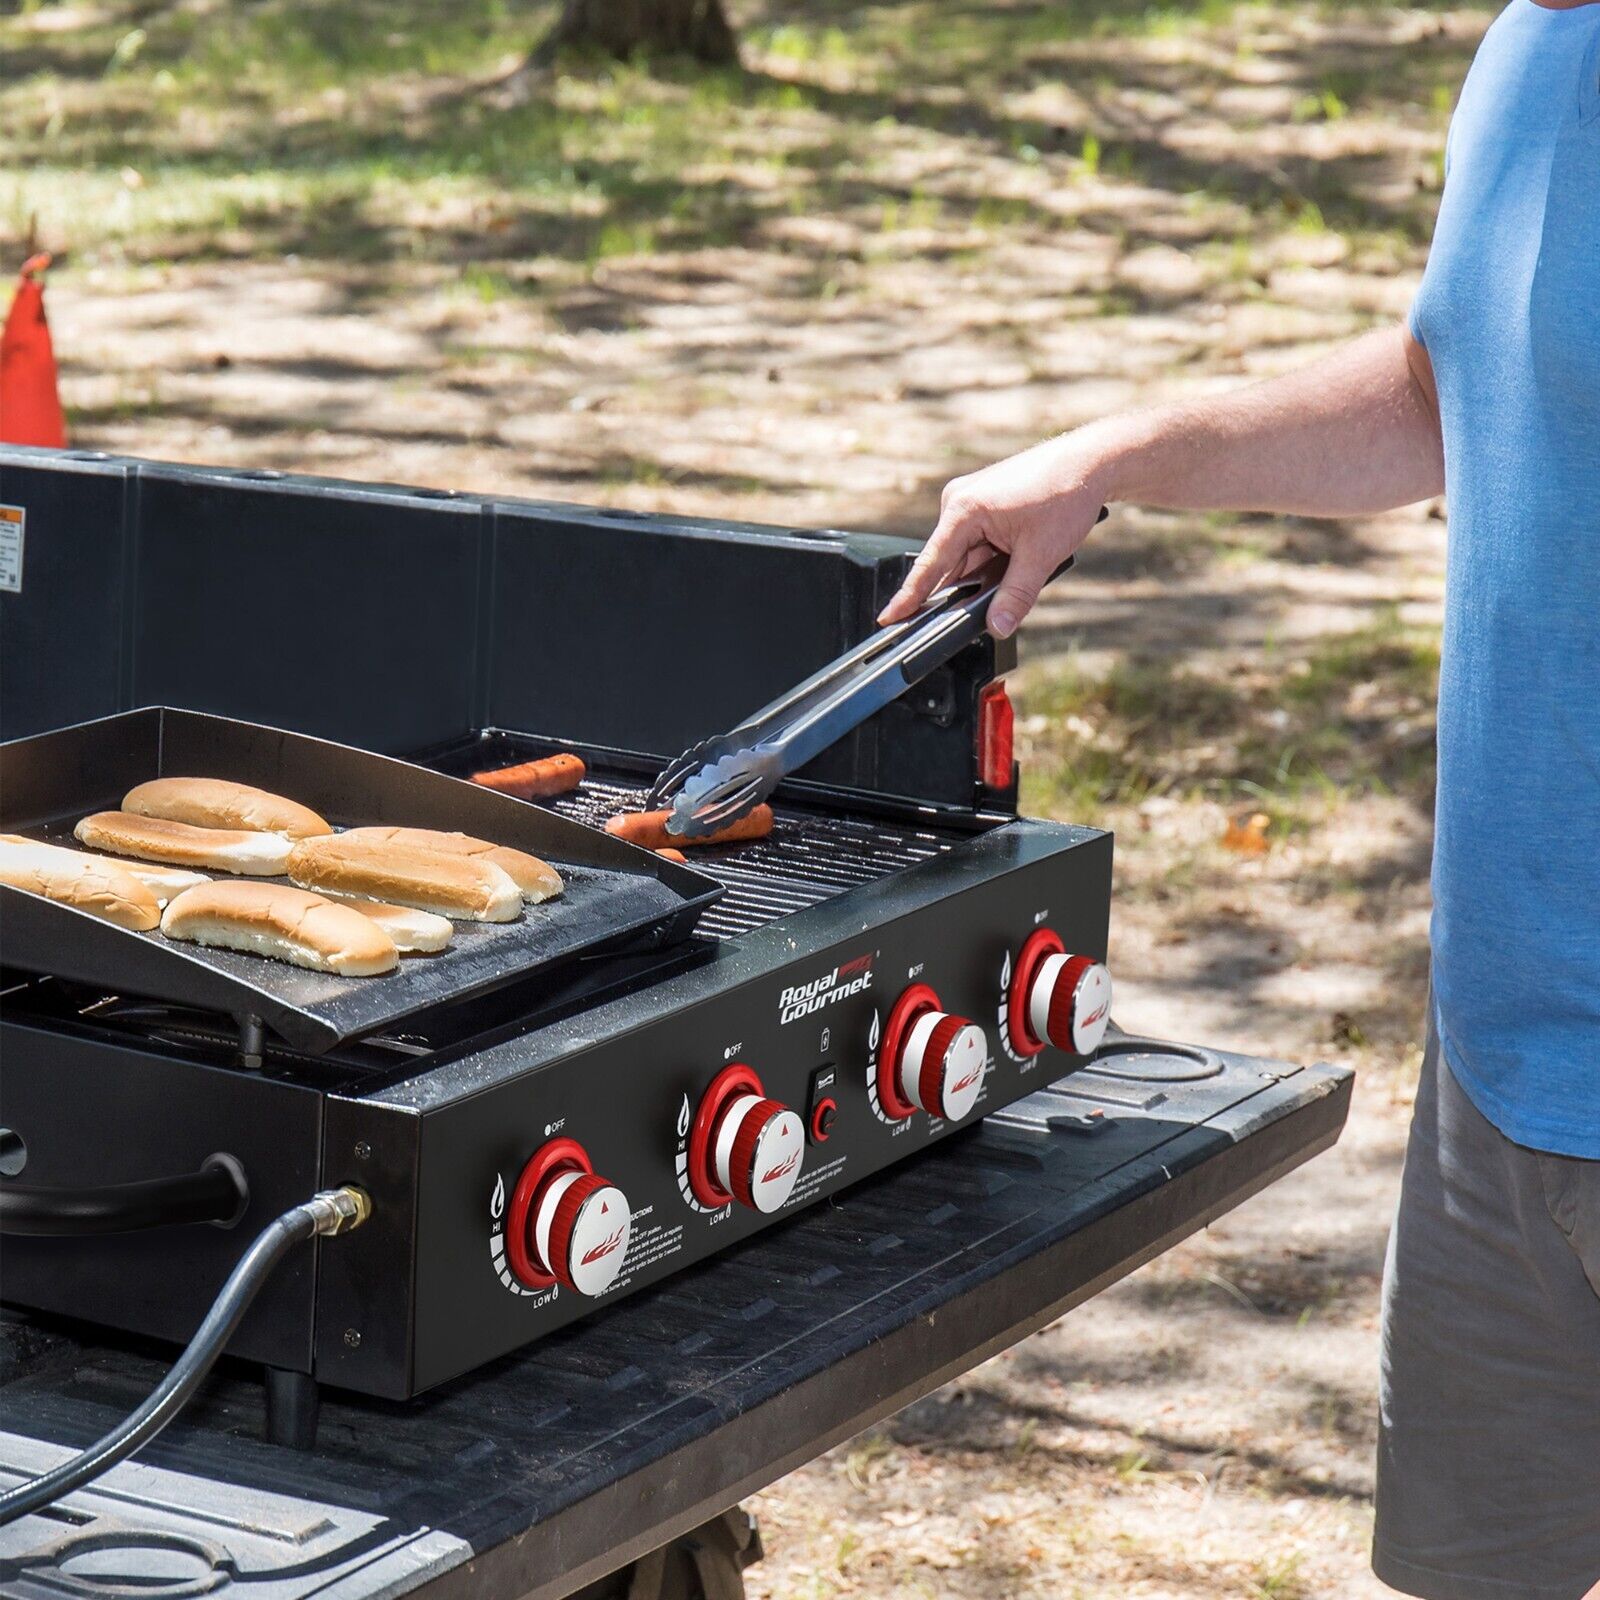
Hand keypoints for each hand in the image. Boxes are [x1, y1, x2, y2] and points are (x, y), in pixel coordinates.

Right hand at [878, 435, 1109, 637]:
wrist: (1093, 461)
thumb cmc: (1066, 492)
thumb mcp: (1041, 554)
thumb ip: (1015, 596)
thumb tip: (997, 627)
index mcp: (963, 509)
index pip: (930, 564)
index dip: (909, 597)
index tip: (888, 618)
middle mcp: (959, 501)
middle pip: (950, 563)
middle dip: (970, 585)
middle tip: (999, 591)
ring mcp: (970, 500)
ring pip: (967, 555)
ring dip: (988, 569)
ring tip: (1025, 558)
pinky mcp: (984, 503)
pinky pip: (978, 543)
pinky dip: (994, 558)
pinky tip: (1020, 553)